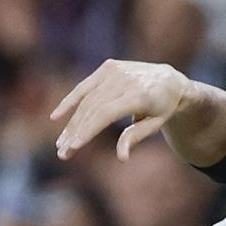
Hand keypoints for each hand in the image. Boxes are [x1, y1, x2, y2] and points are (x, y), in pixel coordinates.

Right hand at [52, 60, 190, 161]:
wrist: (170, 81)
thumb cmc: (162, 108)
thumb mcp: (156, 125)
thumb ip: (136, 137)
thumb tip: (121, 158)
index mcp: (140, 95)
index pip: (106, 113)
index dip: (88, 130)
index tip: (74, 146)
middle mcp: (126, 80)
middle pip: (93, 108)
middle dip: (76, 131)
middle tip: (63, 152)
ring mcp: (116, 71)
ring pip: (86, 99)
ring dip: (71, 122)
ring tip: (62, 143)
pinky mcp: (109, 67)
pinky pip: (85, 86)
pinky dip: (70, 101)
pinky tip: (56, 116)